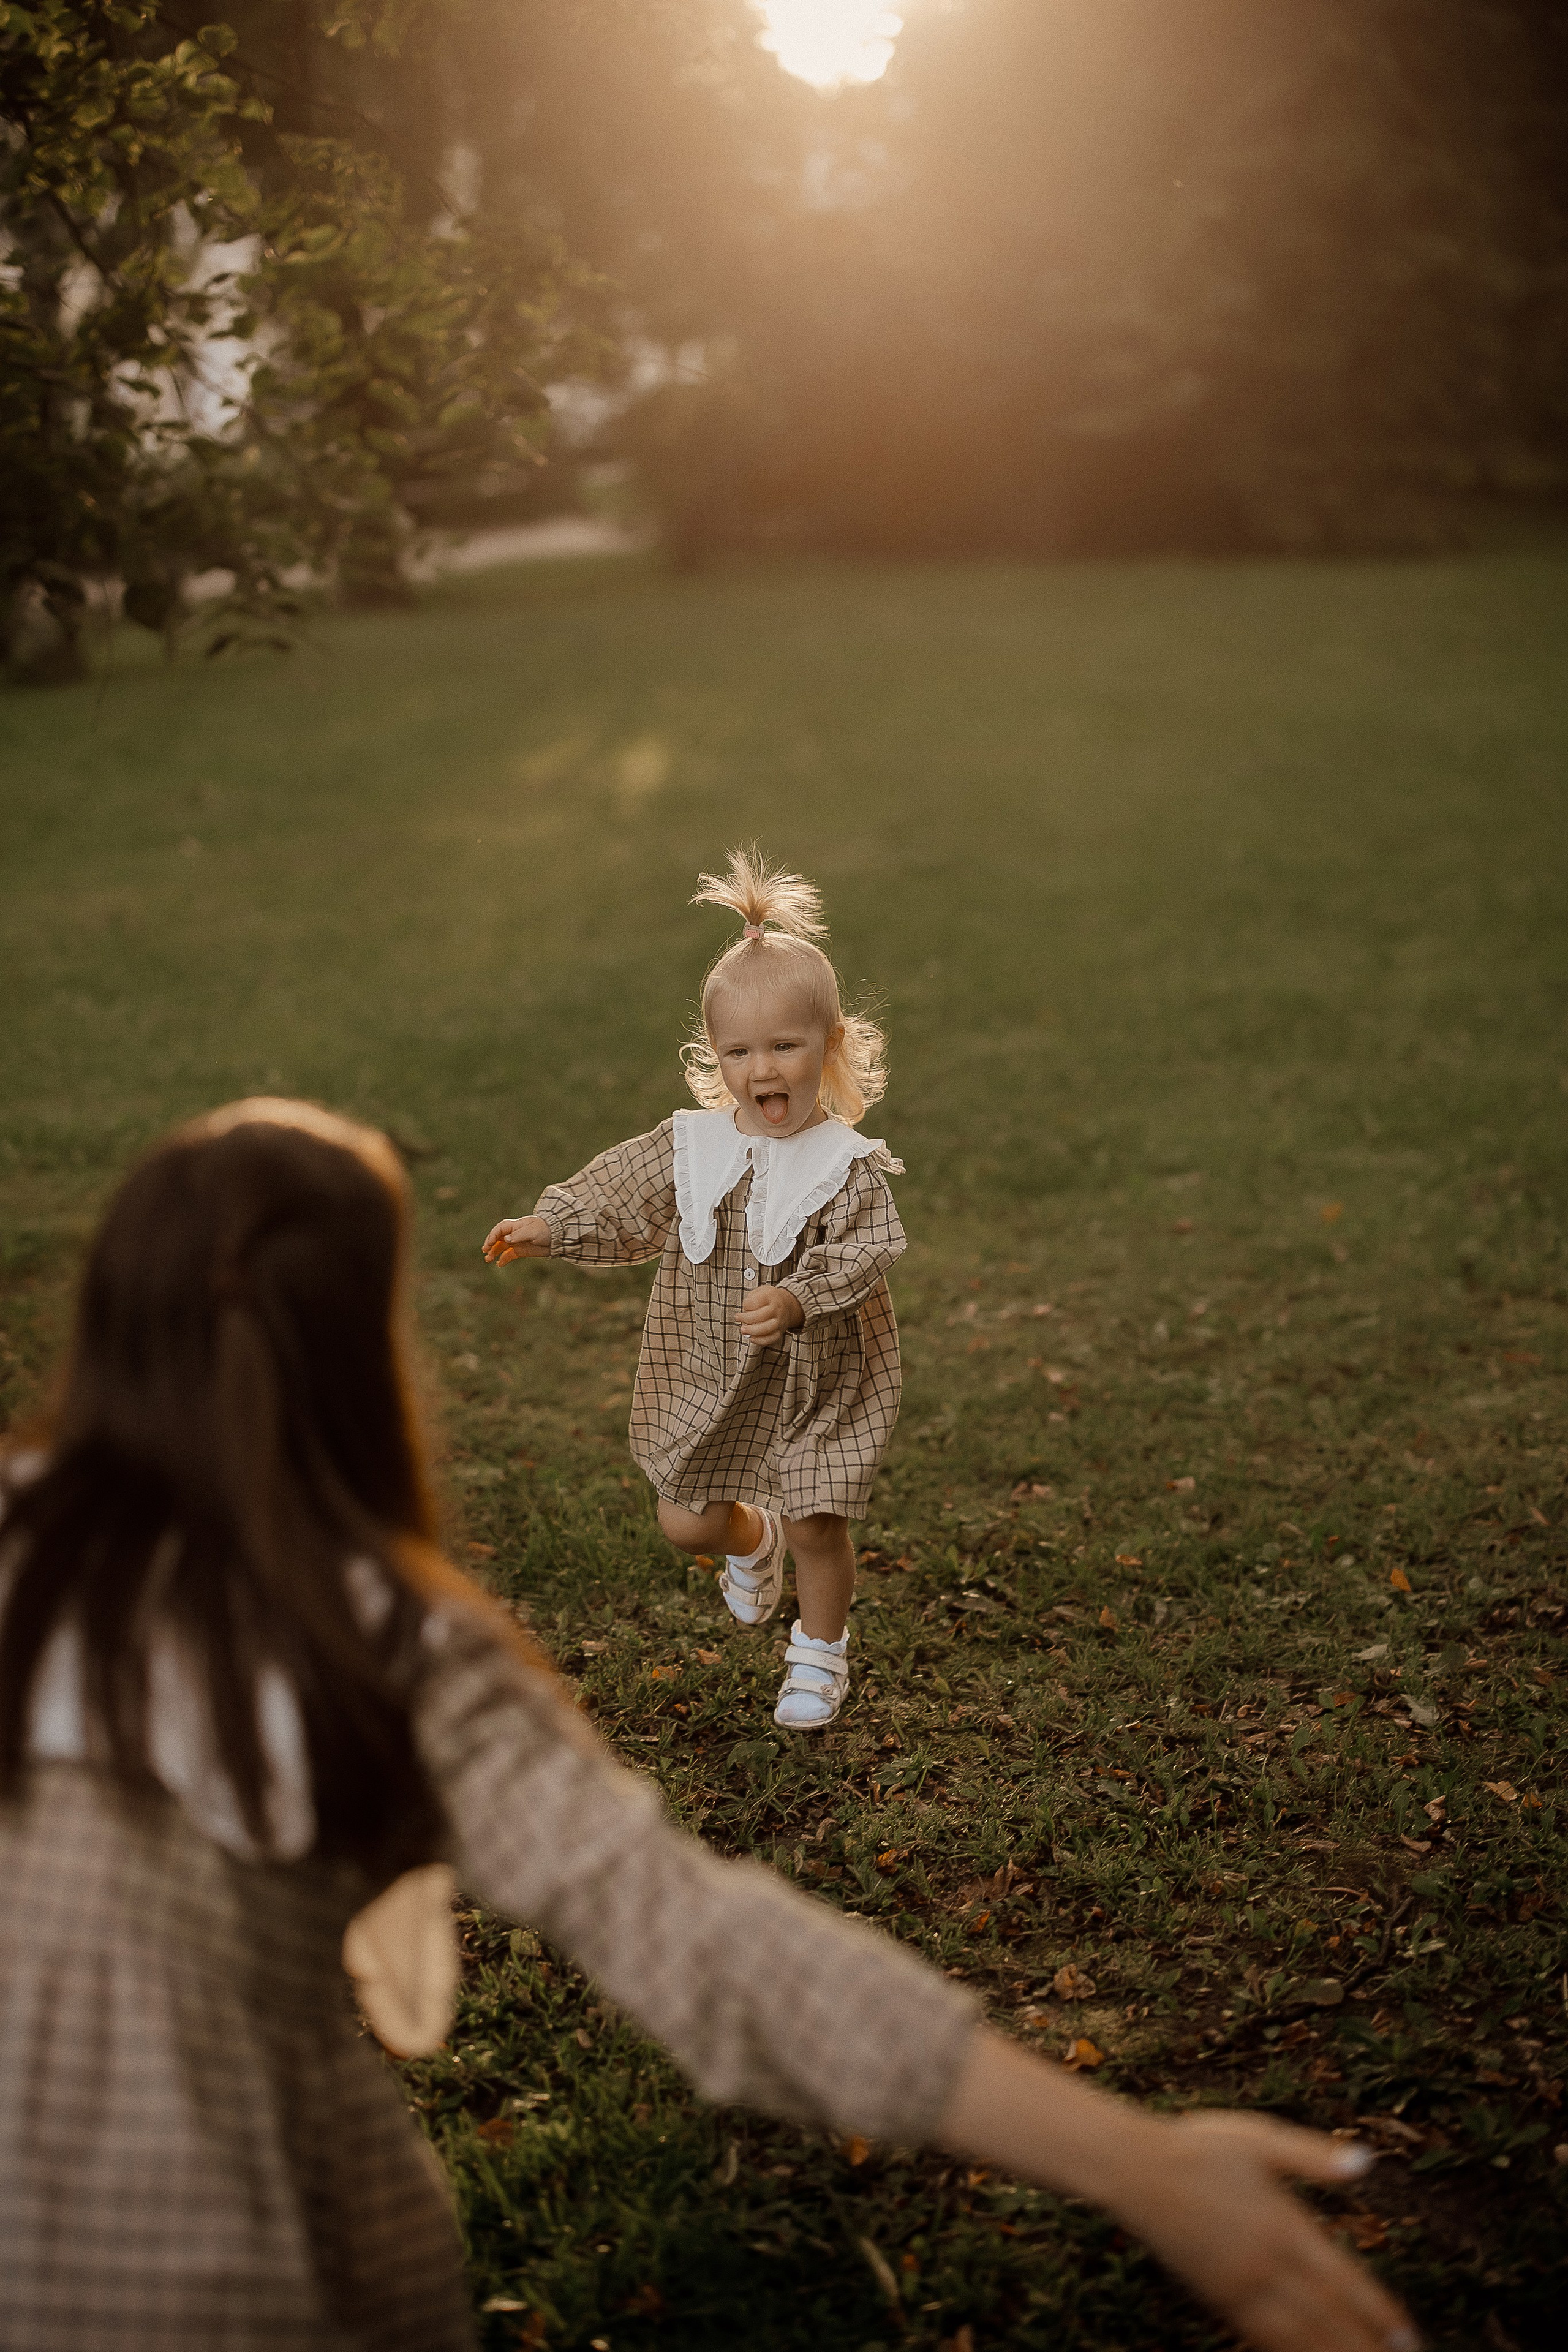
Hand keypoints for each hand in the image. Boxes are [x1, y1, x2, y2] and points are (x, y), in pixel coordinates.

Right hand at [482, 1215, 550, 1264]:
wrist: (558, 1237)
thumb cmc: (545, 1230)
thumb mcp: (532, 1232)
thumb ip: (518, 1235)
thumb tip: (505, 1240)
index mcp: (515, 1226)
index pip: (500, 1229)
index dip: (493, 1235)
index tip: (489, 1243)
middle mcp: (514, 1234)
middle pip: (498, 1238)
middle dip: (490, 1244)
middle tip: (485, 1251)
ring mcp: (517, 1243)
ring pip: (501, 1247)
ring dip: (494, 1252)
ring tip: (488, 1259)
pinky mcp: (521, 1251)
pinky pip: (509, 1255)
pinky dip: (503, 1260)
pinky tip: (499, 1265)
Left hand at [738, 1283, 803, 1345]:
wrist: (787, 1304)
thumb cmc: (769, 1298)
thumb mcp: (760, 1291)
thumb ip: (750, 1299)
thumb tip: (745, 1311)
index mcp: (770, 1297)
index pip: (757, 1302)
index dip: (747, 1305)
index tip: (744, 1306)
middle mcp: (776, 1309)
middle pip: (762, 1316)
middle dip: (747, 1319)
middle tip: (738, 1318)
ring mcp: (779, 1321)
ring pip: (767, 1329)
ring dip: (753, 1331)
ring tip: (743, 1330)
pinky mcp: (780, 1332)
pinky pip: (771, 1339)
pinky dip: (760, 1341)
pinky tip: (751, 1338)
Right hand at [938, 2033, 1415, 2351]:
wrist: (1134, 2170)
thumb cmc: (1197, 2147)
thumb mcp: (1258, 2138)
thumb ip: (1312, 2156)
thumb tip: (1367, 2161)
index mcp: (1282, 2225)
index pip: (1341, 2280)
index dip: (1377, 2312)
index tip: (1407, 2335)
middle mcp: (1266, 2264)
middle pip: (1325, 2319)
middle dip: (1364, 2346)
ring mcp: (1239, 2286)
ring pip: (1295, 2337)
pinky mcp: (1215, 2296)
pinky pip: (1259, 2336)